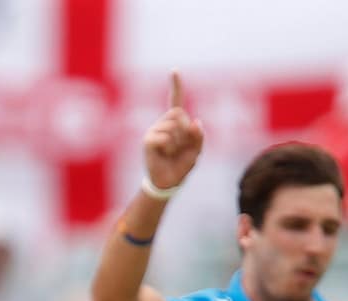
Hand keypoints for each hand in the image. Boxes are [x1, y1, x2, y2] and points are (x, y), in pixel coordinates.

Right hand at [143, 72, 203, 191]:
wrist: (168, 182)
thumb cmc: (181, 165)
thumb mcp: (196, 151)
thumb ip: (199, 137)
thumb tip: (195, 122)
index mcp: (175, 123)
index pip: (176, 100)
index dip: (176, 86)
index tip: (174, 70)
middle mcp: (163, 123)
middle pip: (179, 114)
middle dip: (185, 131)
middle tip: (180, 147)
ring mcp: (154, 130)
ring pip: (173, 126)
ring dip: (177, 142)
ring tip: (171, 153)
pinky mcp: (148, 140)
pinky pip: (163, 137)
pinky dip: (168, 147)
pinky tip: (164, 154)